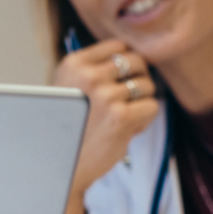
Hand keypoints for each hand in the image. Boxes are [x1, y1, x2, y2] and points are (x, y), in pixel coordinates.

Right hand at [51, 40, 159, 213]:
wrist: (60, 166)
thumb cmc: (69, 128)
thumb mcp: (70, 88)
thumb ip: (93, 69)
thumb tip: (134, 56)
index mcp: (74, 64)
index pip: (119, 46)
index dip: (125, 64)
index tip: (118, 81)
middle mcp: (88, 75)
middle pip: (138, 62)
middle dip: (138, 80)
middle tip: (126, 101)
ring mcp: (105, 95)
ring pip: (148, 86)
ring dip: (141, 103)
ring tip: (121, 118)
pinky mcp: (121, 117)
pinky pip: (152, 106)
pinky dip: (145, 120)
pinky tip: (126, 130)